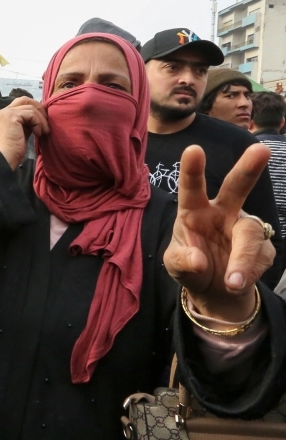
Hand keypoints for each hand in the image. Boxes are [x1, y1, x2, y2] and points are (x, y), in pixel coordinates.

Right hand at [0, 97, 48, 169]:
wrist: (6, 158)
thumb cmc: (14, 149)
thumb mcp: (23, 130)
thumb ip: (28, 121)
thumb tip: (41, 115)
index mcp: (5, 113)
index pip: (22, 102)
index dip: (35, 108)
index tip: (43, 120)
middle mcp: (4, 110)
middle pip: (26, 99)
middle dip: (39, 109)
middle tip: (47, 122)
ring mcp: (7, 112)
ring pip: (31, 108)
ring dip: (41, 120)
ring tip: (44, 132)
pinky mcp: (12, 116)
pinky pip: (31, 114)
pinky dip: (38, 123)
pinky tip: (38, 134)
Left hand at [164, 144, 275, 320]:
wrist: (214, 290)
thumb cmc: (190, 267)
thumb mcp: (175, 266)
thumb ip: (182, 261)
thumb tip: (199, 260)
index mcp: (194, 211)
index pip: (191, 188)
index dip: (191, 170)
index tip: (193, 150)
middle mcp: (222, 212)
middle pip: (236, 187)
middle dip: (248, 169)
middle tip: (261, 150)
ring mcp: (244, 226)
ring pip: (250, 234)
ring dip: (242, 259)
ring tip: (232, 282)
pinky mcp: (263, 245)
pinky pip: (261, 256)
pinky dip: (248, 273)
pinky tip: (237, 283)